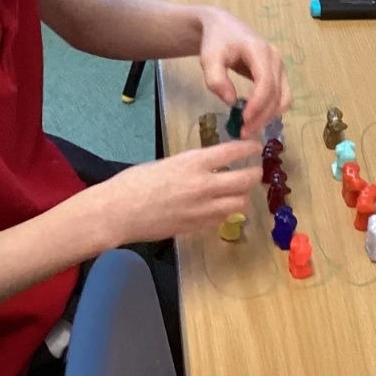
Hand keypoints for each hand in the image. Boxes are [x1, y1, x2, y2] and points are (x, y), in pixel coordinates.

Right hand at [95, 142, 262, 243]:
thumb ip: (192, 166)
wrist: (119, 212)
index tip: (256, 148)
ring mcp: (203, 209)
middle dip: (254, 174)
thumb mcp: (167, 163)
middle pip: (246, 180)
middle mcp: (204, 185)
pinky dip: (227, 212)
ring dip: (243, 195)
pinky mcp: (197, 227)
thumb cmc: (135, 182)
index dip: (249, 149)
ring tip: (238, 191)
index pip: (233, 152)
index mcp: (193, 162)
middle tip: (254, 171)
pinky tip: (220, 207)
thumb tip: (210, 167)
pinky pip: (223, 219)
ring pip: (240, 203)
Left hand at [198, 7, 291, 133]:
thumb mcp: (209, 58)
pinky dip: (272, 110)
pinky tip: (255, 118)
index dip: (257, 104)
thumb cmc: (216, 41)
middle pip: (277, 94)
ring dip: (269, 116)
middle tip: (243, 133)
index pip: (266, 82)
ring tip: (248, 128)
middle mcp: (276, 58)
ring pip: (284, 98)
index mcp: (260, 51)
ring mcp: (280, 66)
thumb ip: (216, 79)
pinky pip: (282, 96)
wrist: (224, 27)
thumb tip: (231, 102)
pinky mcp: (279, 74)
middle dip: (262, 116)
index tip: (243, 121)